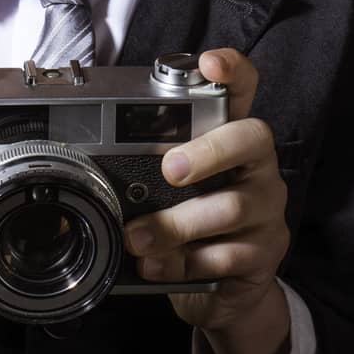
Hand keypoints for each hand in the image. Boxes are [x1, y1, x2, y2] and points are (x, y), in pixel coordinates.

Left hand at [122, 48, 289, 334]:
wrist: (224, 290)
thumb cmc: (188, 221)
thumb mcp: (167, 188)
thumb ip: (144, 165)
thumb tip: (87, 154)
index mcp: (231, 139)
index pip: (243, 90)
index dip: (233, 71)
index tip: (211, 63)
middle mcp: (257, 167)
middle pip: (251, 139)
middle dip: (208, 151)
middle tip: (170, 168)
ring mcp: (266, 210)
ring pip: (232, 206)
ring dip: (177, 223)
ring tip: (138, 237)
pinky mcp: (264, 254)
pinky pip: (225, 256)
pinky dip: (182, 263)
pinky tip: (155, 266)